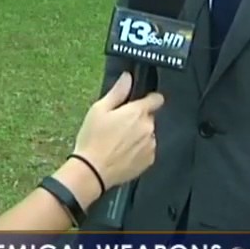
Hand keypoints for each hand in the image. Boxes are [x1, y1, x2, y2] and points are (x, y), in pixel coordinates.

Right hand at [73, 72, 163, 189]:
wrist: (93, 171)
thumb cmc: (93, 139)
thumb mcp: (99, 110)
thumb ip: (117, 92)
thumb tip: (128, 77)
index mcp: (137, 112)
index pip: (156, 99)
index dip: (149, 99)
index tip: (140, 102)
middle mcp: (148, 128)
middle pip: (149, 118)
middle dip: (138, 119)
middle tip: (119, 125)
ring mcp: (150, 145)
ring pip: (149, 134)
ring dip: (140, 135)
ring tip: (120, 142)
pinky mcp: (149, 161)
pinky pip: (148, 149)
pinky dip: (139, 150)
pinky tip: (124, 153)